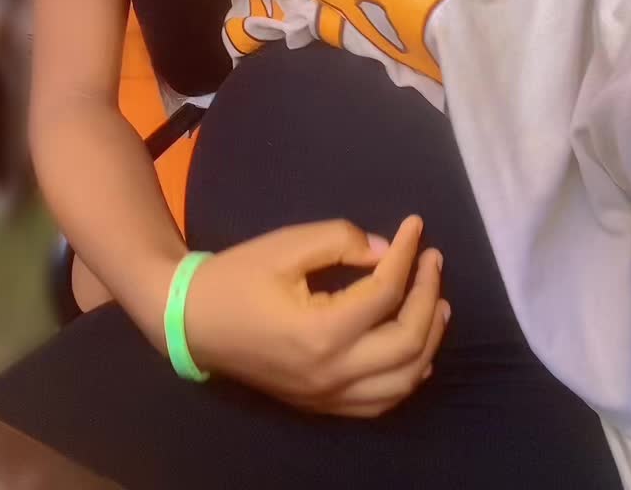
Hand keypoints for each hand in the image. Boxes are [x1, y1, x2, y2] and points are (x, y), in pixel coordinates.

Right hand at [185, 215, 449, 417]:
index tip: (416, 226)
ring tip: (438, 302)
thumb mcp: (285, 246)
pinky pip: (380, 401)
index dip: (407, 255)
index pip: (385, 293)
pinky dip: (407, 375)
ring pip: (402, 382)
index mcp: (321, 332)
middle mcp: (331, 373)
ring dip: (428, 340)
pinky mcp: (322, 404)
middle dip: (428, 296)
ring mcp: (328, 396)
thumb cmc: (237, 277)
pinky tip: (416, 348)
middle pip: (407, 343)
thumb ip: (340, 241)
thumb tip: (386, 251)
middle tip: (432, 260)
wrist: (192, 321)